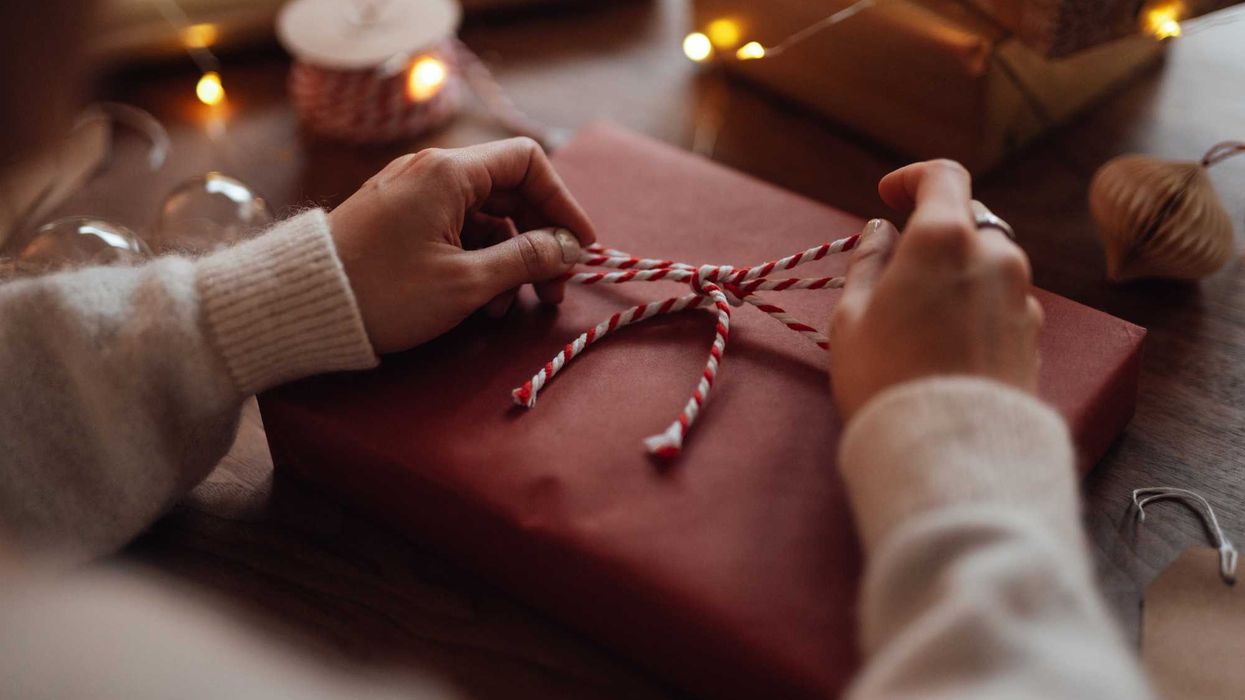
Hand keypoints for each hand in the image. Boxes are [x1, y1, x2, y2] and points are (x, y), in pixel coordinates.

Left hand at [328, 137, 595, 353]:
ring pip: (483, 218)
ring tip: (509, 308)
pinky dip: (476, 262)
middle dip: (538, 241)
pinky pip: (454, 232)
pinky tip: (478, 303)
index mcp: (449, 172)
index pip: (529, 161)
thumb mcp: (465, 282)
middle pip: (509, 192)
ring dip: (507, 260)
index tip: (580, 247)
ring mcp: (412, 195)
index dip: (563, 203)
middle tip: (553, 290)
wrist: (300, 305)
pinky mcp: (398, 222)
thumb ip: (525, 259)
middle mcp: (431, 172)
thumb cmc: (382, 291)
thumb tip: (568, 248)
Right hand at [829, 160, 1041, 418]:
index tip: (888, 197)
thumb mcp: (852, 316)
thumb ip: (868, 262)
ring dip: (957, 275)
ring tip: (919, 319)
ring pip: (988, 265)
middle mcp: (996, 255)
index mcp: (946, 237)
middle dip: (934, 236)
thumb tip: (881, 231)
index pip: (942, 176)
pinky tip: (947, 347)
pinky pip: (1002, 304)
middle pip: (968, 222)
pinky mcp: (1034, 336)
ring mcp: (1022, 296)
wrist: (948, 447)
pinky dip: (976, 309)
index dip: (912, 179)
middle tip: (896, 272)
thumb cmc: (885, 378)